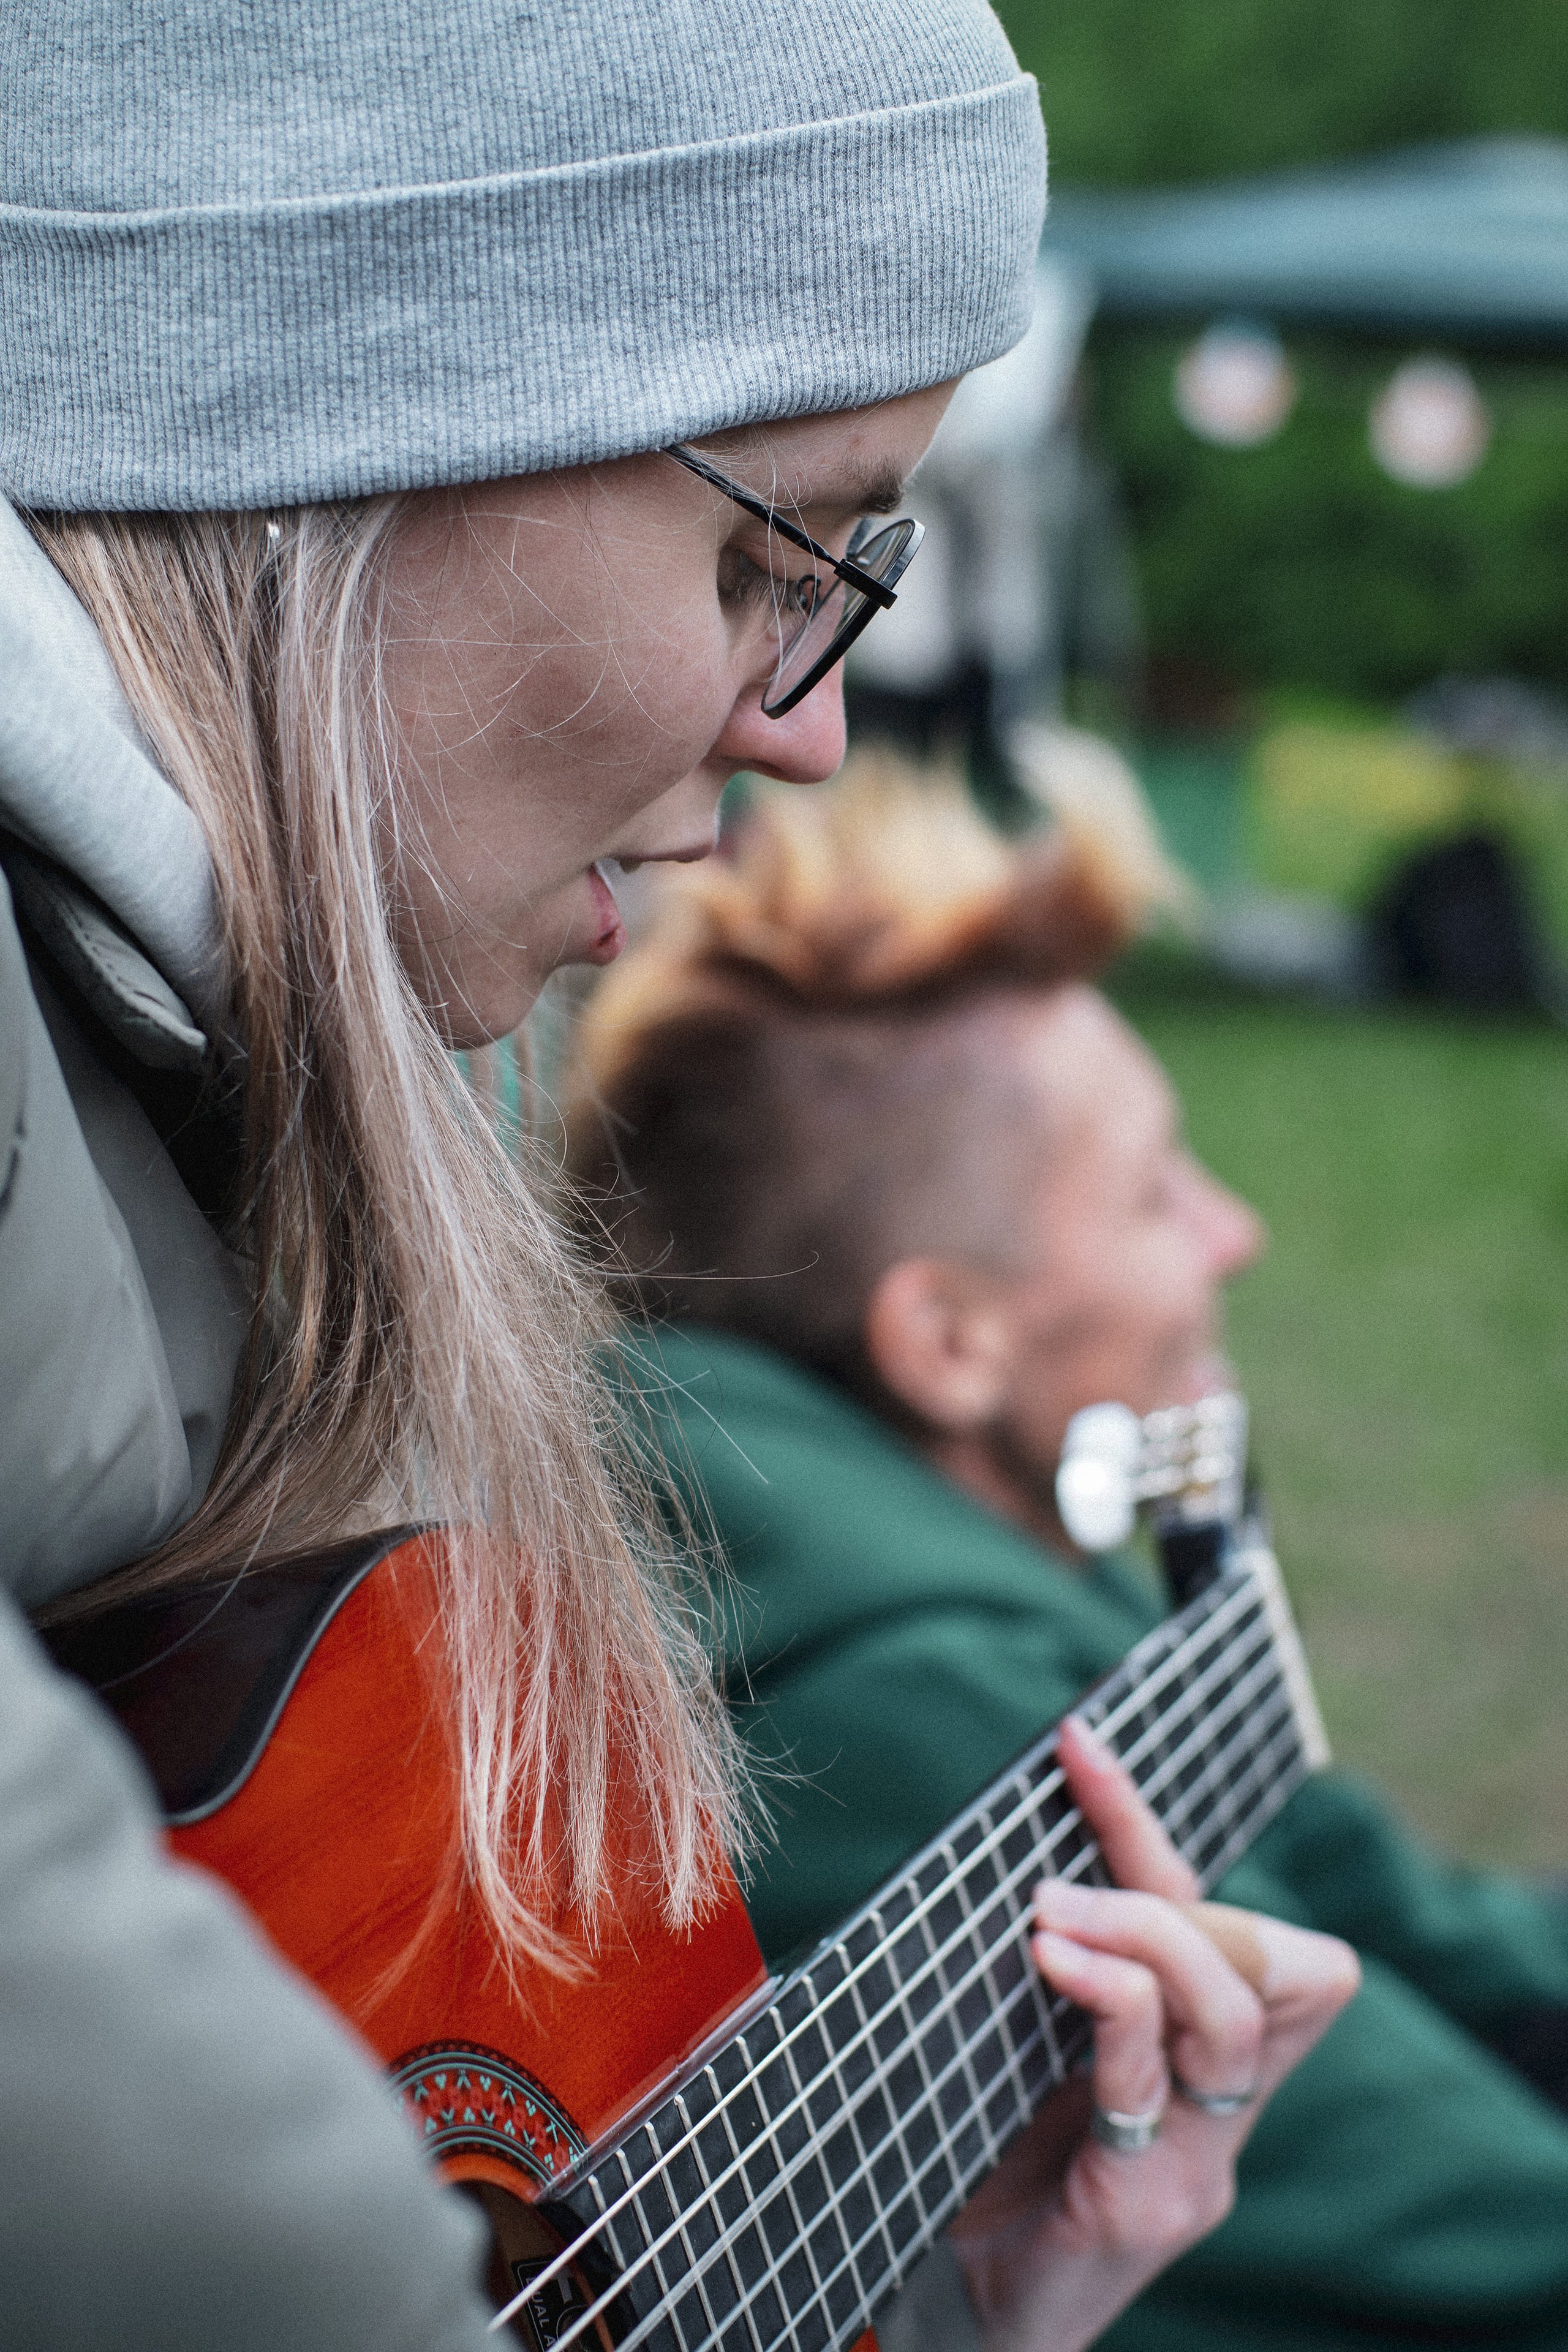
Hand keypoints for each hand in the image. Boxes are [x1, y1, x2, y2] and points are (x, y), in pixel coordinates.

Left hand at [947, 1716, 1358, 2351]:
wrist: (956, 2314)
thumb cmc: (984, 2164)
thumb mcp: (1024, 2043)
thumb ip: (1047, 1964)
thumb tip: (995, 1844)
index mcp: (1202, 2056)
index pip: (1230, 1915)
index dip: (1155, 1825)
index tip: (1075, 1744)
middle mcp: (1224, 2105)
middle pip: (1279, 1964)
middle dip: (1176, 1892)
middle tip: (1067, 1877)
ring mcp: (1200, 2160)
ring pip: (1236, 2014)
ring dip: (1148, 1937)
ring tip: (1053, 1916)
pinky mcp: (1150, 2205)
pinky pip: (1154, 2081)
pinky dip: (1114, 2003)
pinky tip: (1054, 1965)